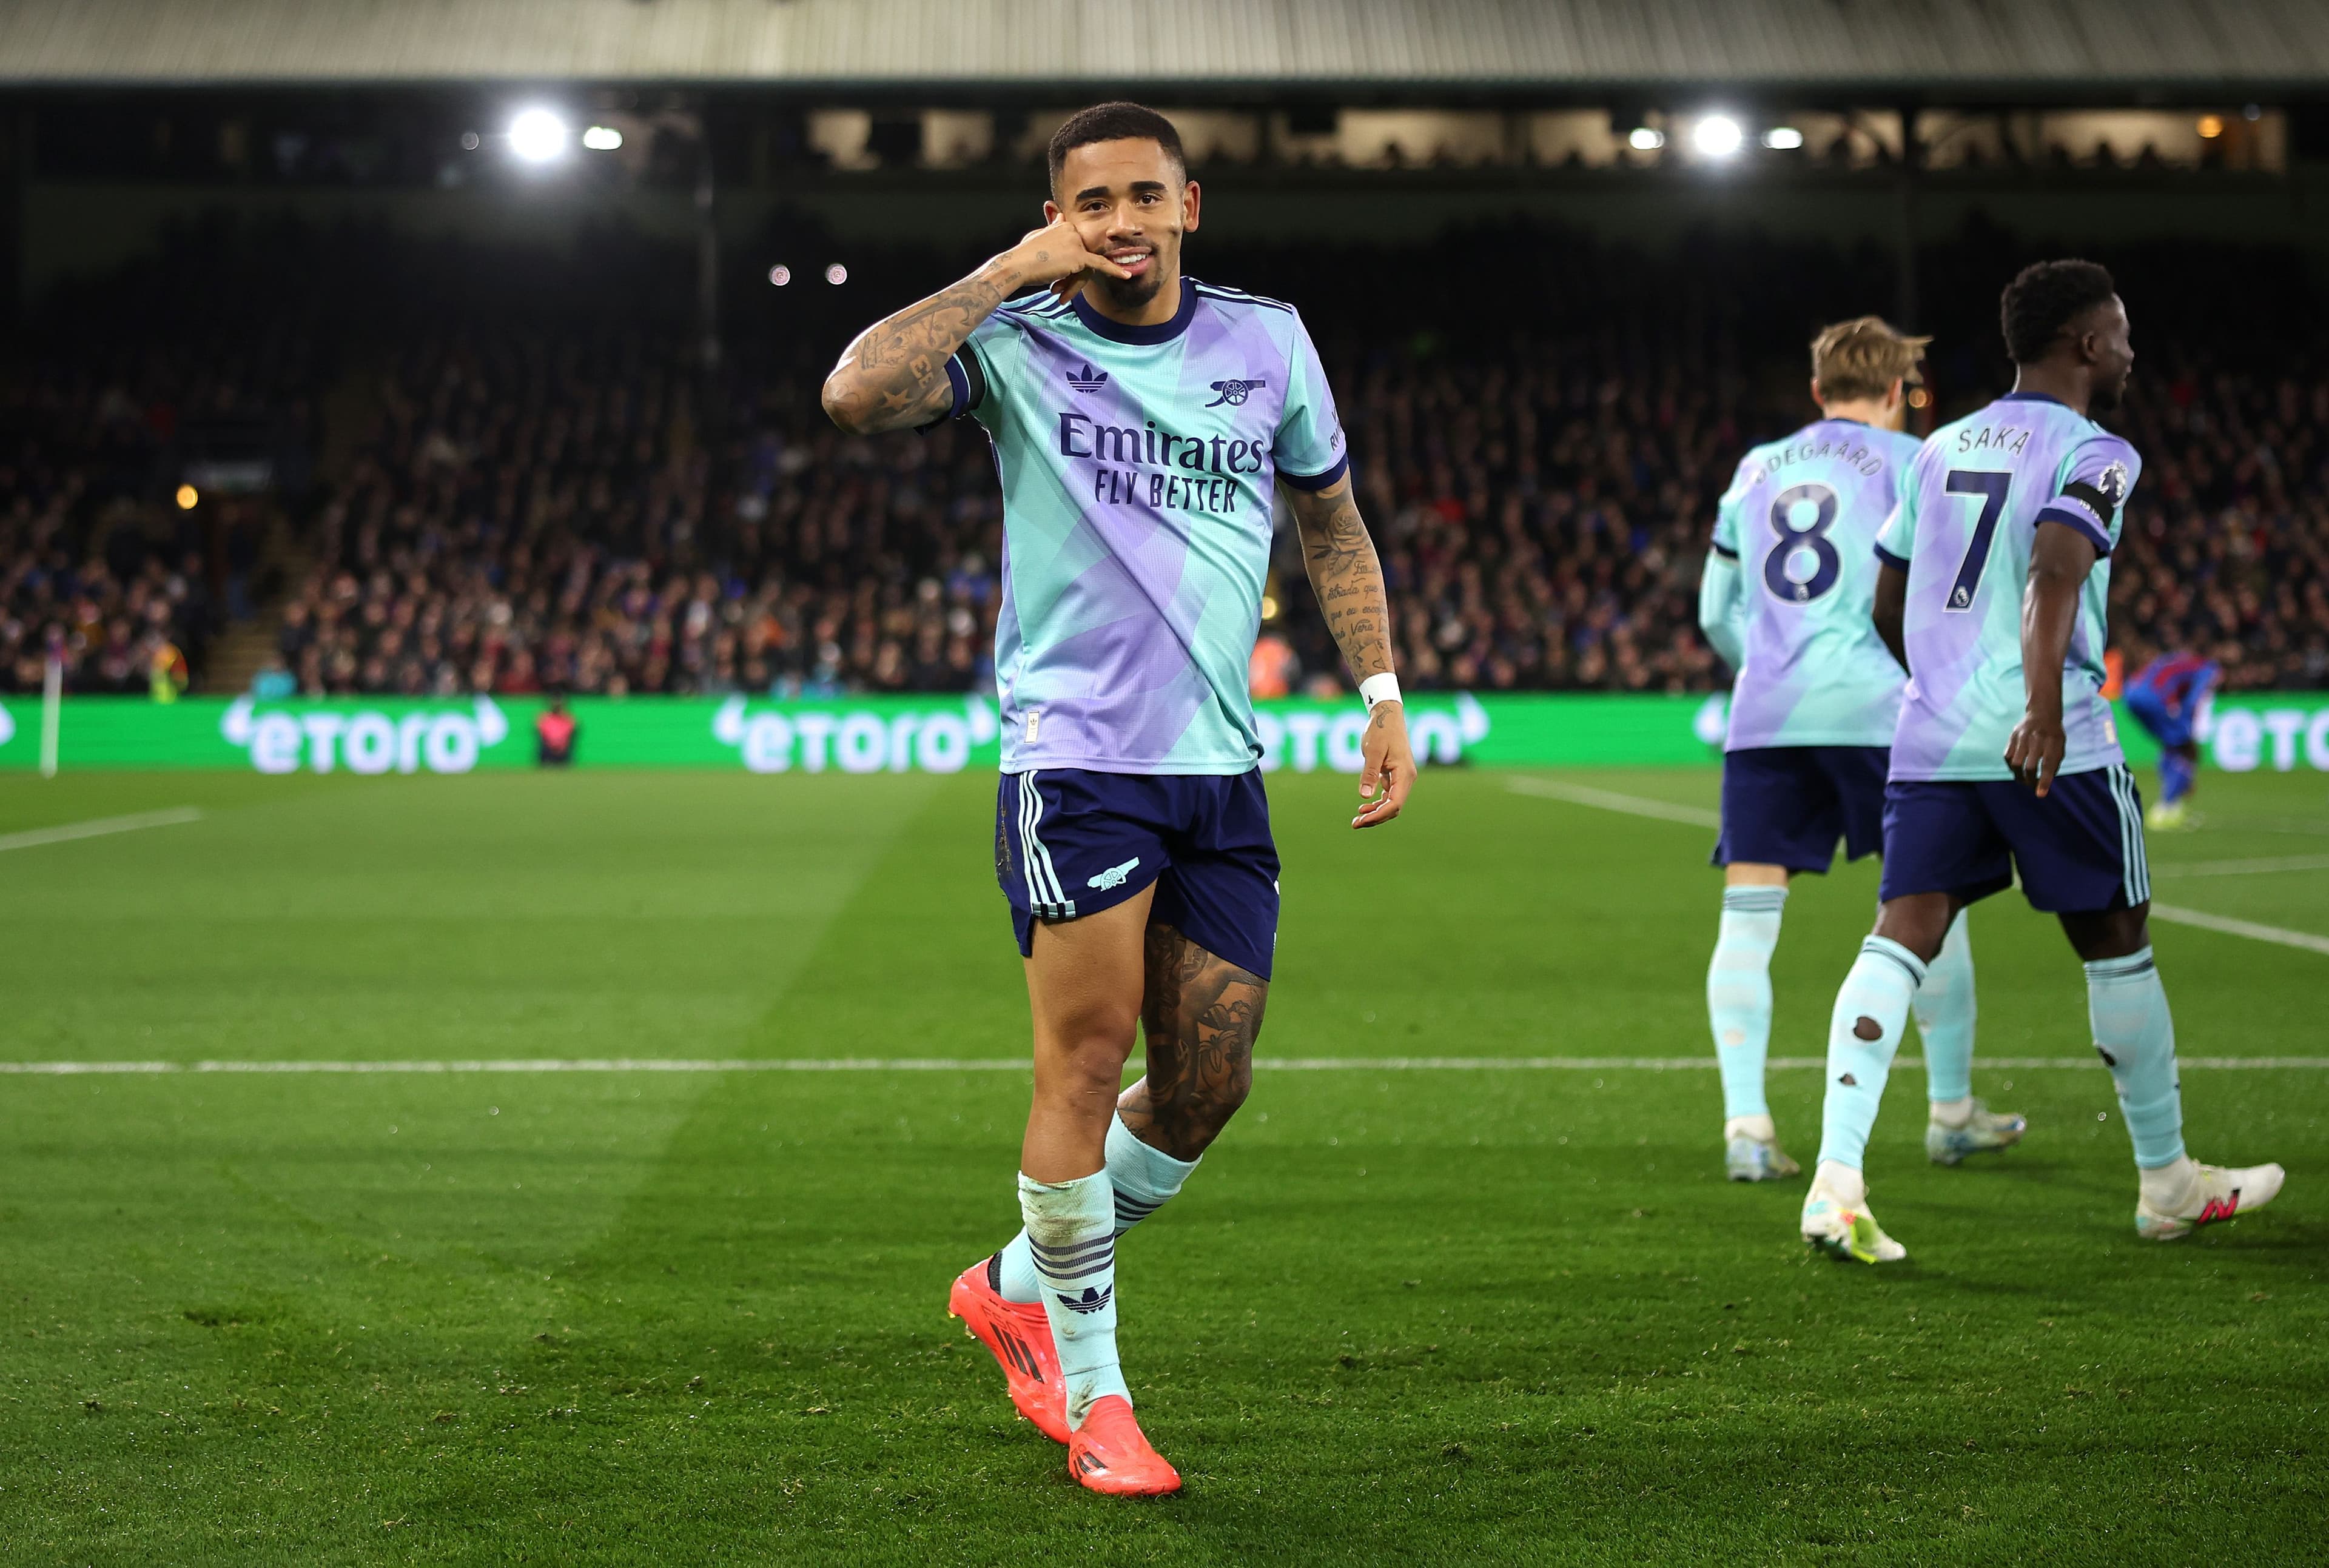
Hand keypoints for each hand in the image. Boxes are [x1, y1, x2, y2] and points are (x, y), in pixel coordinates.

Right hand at [993, 216, 1132, 302]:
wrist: (1017, 265)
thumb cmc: (1024, 255)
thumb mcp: (1037, 236)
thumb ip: (1051, 226)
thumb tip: (1058, 213)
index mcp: (1063, 224)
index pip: (1075, 245)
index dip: (1068, 261)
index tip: (1058, 267)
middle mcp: (1072, 229)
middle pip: (1080, 256)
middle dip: (1068, 274)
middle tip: (1054, 287)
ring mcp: (1076, 242)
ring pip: (1084, 265)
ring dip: (1072, 281)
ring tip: (1058, 290)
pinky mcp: (1079, 256)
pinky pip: (1100, 264)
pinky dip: (1114, 270)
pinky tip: (1127, 276)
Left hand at [1352, 701, 1413, 828]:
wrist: (1387, 715)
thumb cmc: (1380, 730)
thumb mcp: (1373, 751)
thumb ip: (1369, 773)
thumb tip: (1364, 796)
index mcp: (1404, 774)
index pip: (1394, 803)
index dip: (1378, 815)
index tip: (1361, 820)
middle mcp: (1406, 778)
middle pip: (1394, 807)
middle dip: (1376, 818)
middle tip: (1355, 823)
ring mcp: (1401, 777)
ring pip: (1392, 803)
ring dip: (1376, 812)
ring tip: (1357, 818)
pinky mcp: (1395, 775)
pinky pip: (1389, 795)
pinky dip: (1378, 803)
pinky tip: (1365, 806)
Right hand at [2004, 711, 2065, 795]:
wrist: (2042, 713)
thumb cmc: (2053, 735)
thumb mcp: (2060, 746)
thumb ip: (2053, 764)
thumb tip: (2041, 785)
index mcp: (2053, 742)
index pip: (2048, 764)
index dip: (2044, 781)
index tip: (2040, 795)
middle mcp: (2037, 739)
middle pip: (2030, 766)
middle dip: (2030, 780)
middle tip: (2031, 786)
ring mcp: (2023, 737)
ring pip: (2016, 763)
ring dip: (2018, 775)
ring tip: (2023, 780)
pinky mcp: (2012, 737)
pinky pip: (2008, 757)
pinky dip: (2011, 766)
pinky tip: (2016, 769)